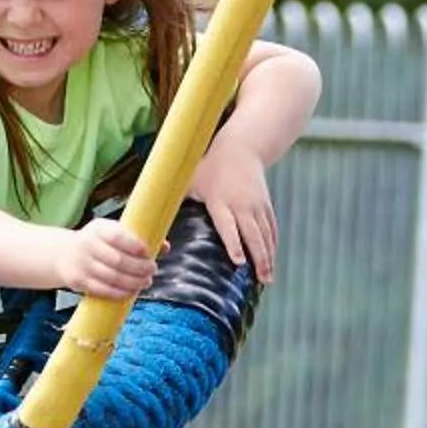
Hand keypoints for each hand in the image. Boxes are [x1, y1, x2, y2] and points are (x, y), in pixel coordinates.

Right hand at [57, 217, 158, 300]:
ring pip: (112, 277)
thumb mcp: (111, 232)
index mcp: (98, 229)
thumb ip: (136, 238)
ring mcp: (82, 264)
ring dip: (133, 282)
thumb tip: (164, 246)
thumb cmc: (97, 242)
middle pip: (118, 260)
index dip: (134, 246)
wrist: (63, 254)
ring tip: (145, 282)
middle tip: (152, 270)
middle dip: (139, 268)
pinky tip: (131, 291)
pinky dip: (120, 293)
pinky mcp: (78, 281)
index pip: (117, 237)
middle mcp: (87, 245)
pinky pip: (102, 290)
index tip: (148, 252)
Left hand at [188, 145, 278, 281]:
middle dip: (258, 258)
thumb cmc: (209, 167)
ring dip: (268, 256)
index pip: (228, 226)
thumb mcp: (190, 180)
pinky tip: (271, 258)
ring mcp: (256, 205)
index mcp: (220, 201)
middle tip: (261, 279)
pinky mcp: (266, 204)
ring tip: (268, 277)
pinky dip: (272, 244)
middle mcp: (241, 205)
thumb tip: (153, 216)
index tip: (239, 262)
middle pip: (252, 234)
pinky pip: (271, 227)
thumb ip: (176, 199)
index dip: (234, 244)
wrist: (241, 148)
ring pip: (265, 234)